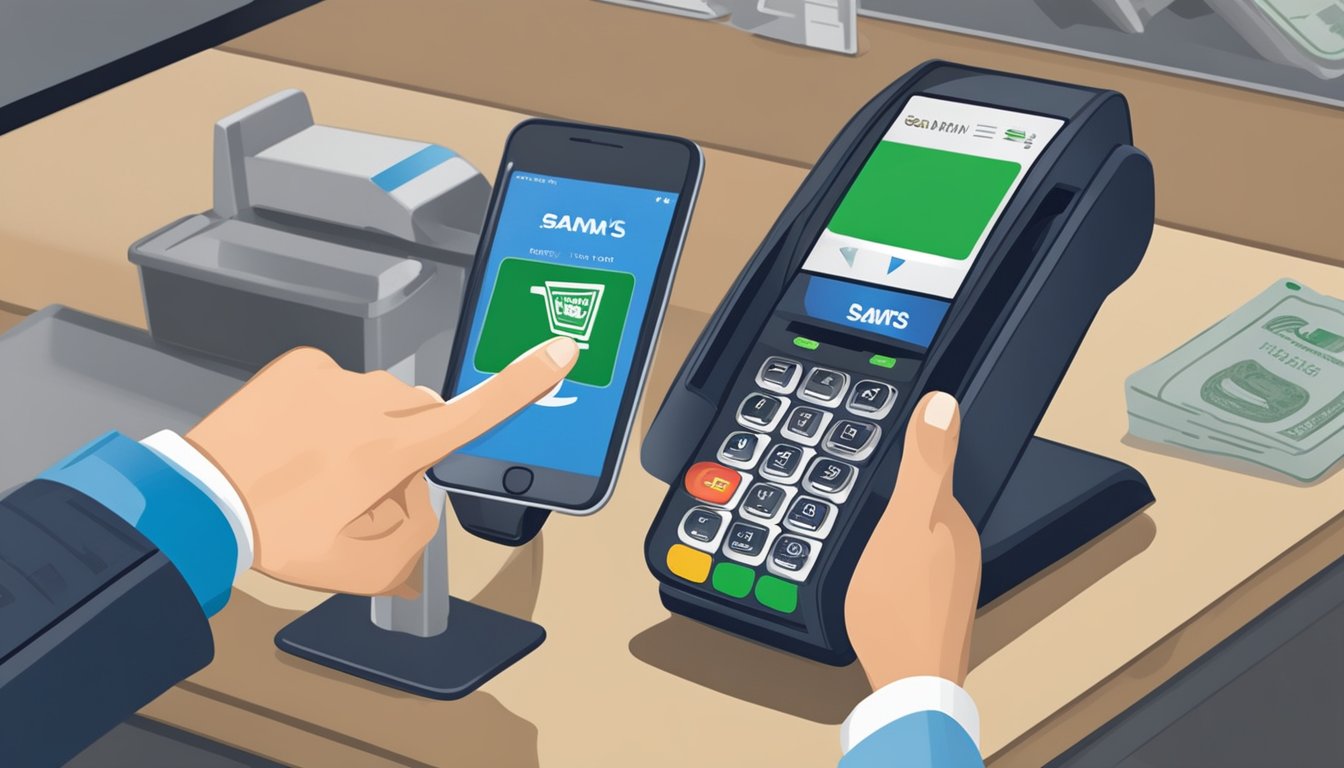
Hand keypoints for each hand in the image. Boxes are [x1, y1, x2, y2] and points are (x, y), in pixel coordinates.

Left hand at [185, 338, 577, 595]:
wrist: (200, 501)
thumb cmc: (276, 534)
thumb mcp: (360, 570)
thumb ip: (416, 544)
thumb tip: (422, 508)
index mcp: (393, 451)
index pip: (477, 413)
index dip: (525, 383)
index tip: (561, 352)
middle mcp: (372, 405)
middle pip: (426, 415)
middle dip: (414, 445)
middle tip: (364, 486)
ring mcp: (335, 380)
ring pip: (384, 398)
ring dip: (372, 425)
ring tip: (323, 464)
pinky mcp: (302, 365)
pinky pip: (340, 382)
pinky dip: (332, 407)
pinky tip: (302, 439)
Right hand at [844, 391, 980, 688]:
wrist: (907, 684)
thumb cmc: (904, 608)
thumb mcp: (906, 521)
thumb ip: (925, 463)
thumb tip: (943, 403)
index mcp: (951, 516)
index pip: (933, 462)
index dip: (910, 439)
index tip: (885, 417)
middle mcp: (955, 542)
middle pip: (921, 493)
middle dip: (896, 475)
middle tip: (859, 453)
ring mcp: (942, 574)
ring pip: (911, 526)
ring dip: (888, 513)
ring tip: (856, 499)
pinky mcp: (924, 599)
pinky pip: (903, 556)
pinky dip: (883, 546)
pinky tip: (865, 552)